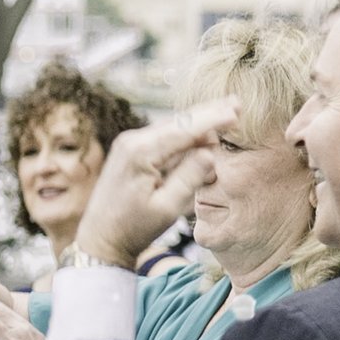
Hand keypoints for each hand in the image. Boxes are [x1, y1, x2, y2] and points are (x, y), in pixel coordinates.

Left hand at [79, 105, 238, 268]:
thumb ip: (189, 179)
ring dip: (199, 123)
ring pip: (173, 127)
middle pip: (179, 121)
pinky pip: (164, 137)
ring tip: (228, 113)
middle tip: (237, 103)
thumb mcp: (167, 208)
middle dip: (209, 112)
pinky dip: (186, 135)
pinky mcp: (131, 151)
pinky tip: (205, 133)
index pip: (184, 129)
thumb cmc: (133, 228)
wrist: (101, 237)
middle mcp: (132, 141)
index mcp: (140, 153)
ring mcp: (130, 144)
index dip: (213, 119)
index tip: (236, 112)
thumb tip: (210, 153)